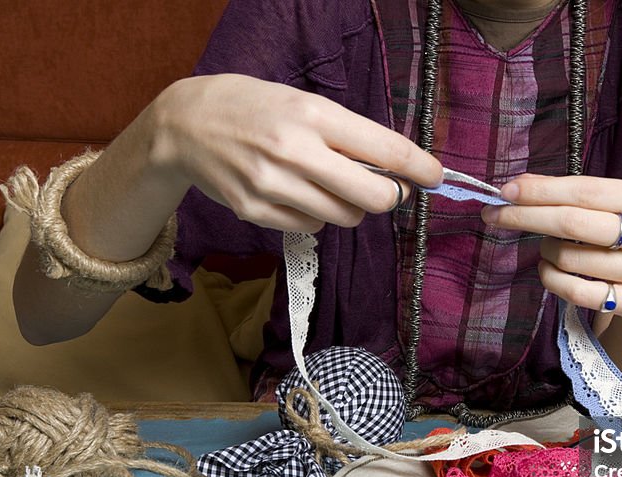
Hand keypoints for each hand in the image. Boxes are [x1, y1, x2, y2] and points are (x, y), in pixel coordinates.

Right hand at [151, 74, 442, 232]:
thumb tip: (397, 170)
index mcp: (313, 115)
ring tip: (325, 183)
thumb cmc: (255, 109)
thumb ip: (348, 135)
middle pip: (374, 197)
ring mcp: (273, 186)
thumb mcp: (304, 104)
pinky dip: (315, 216)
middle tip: (383, 188)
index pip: (385, 150)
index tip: (437, 177)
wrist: (185, 126)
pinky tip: (295, 193)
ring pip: (345, 217)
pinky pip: (312, 228)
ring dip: (348, 206)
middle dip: (388, 196)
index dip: (420, 168)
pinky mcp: (256, 212)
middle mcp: (294, 151)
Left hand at [480, 174, 621, 329]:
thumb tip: (517, 186)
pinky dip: (551, 279)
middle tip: (494, 215)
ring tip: (545, 247)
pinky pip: (576, 292)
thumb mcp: (613, 202)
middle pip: (573, 224)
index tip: (506, 192)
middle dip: (526, 217)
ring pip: (570, 259)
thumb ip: (570, 191)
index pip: (585, 191)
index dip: (541, 191)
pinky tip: (548, 269)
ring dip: (544, 250)